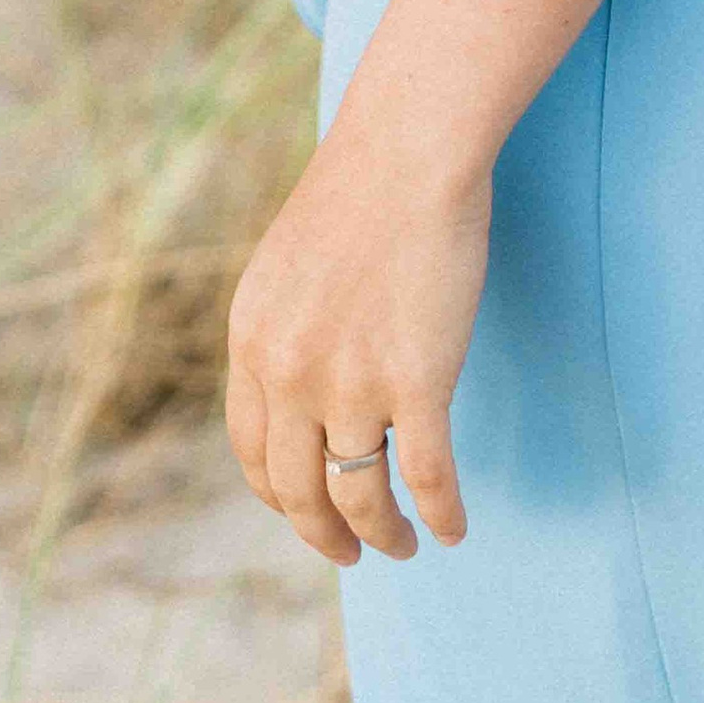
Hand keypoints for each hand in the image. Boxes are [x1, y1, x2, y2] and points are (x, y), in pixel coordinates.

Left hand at [224, 116, 485, 564]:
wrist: (408, 148)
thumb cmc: (362, 190)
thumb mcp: (288, 265)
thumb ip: (284, 329)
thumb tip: (299, 389)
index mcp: (252, 342)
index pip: (253, 453)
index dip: (279, 496)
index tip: (304, 512)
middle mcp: (290, 374)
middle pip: (297, 492)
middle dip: (324, 536)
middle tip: (350, 554)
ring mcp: (351, 382)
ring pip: (359, 497)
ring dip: (382, 536)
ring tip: (402, 546)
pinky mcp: (416, 381)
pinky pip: (426, 476)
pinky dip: (440, 514)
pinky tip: (451, 529)